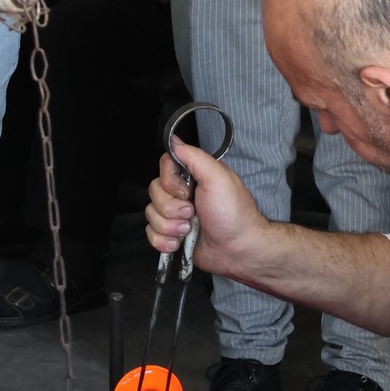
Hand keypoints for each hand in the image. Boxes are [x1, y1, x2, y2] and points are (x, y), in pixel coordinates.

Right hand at [145, 140, 265, 276]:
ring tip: (189, 231)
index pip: (164, 167)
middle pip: (154, 192)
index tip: (186, 193)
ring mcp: (175, 216)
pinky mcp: (171, 236)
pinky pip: (151, 234)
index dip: (170, 182)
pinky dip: (164, 242)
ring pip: (151, 214)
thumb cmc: (233, 213)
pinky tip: (179, 244)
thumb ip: (194, 157)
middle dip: (171, 208)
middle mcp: (182, 194)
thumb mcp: (218, 178)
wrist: (239, 251)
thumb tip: (173, 139)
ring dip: (170, 226)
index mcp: (193, 177)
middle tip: (192, 214)